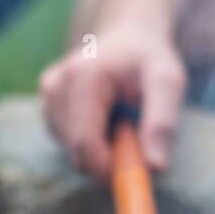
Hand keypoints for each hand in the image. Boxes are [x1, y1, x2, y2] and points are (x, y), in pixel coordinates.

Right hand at [40, 17, 185, 181]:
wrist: (128, 36)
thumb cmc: (149, 59)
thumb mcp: (167, 82)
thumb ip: (162, 122)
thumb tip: (155, 169)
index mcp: (82, 77)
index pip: (84, 144)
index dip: (109, 170)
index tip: (137, 177)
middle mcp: (55, 86)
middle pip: (77, 153)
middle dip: (108, 160)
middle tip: (135, 140)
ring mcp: (47, 96)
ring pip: (73, 152)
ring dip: (101, 150)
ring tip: (121, 120)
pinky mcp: (47, 105)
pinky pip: (68, 143)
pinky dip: (91, 141)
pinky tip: (104, 118)